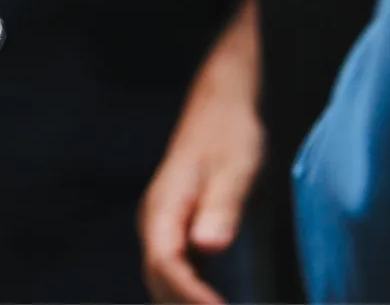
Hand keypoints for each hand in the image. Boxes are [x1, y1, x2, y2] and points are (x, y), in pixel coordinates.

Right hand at [140, 0, 262, 303]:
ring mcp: (163, 226)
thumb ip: (222, 207)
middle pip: (158, 280)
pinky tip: (213, 299)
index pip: (166, 265)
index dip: (192, 296)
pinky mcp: (178, 228)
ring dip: (185, 300)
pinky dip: (191, 292)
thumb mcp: (234, 167)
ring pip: (162, 280)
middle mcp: (155, 221)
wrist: (220, 104)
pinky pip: (176, 271)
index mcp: (163, 207)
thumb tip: (209, 247)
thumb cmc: (230, 133)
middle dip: (185, 304)